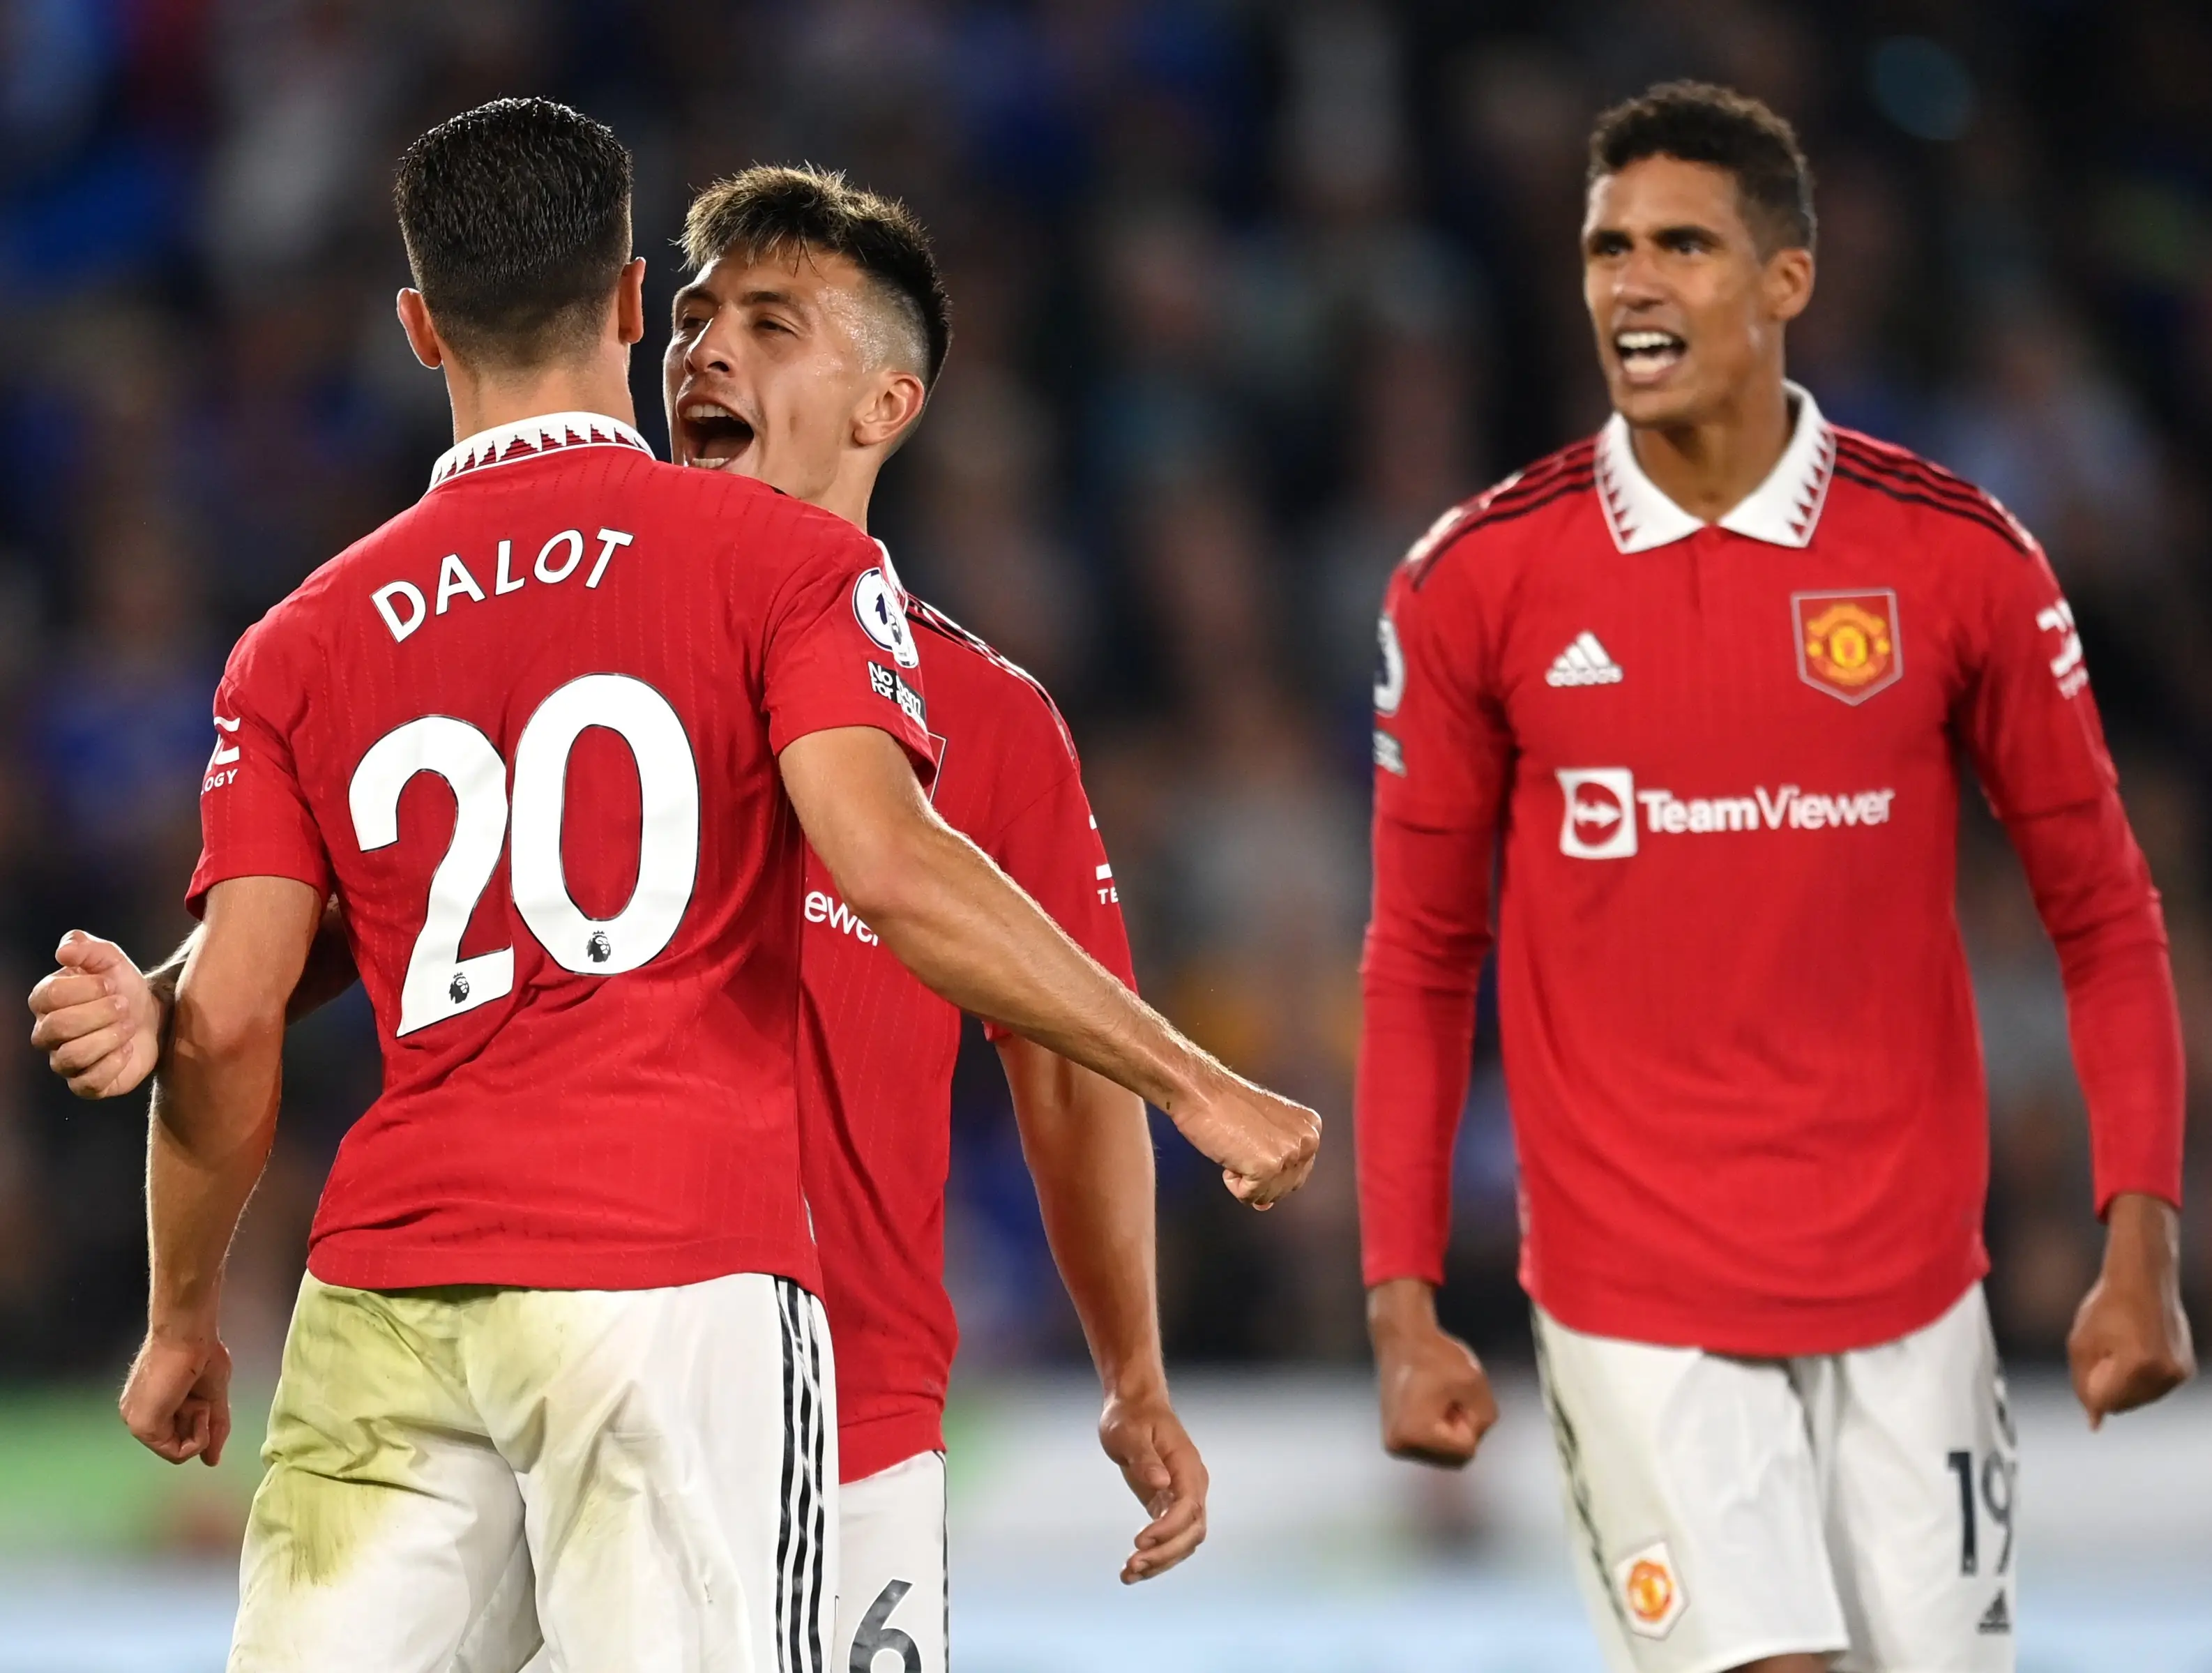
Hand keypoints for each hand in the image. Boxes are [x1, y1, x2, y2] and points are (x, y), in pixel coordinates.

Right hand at [28, 932, 161, 1099]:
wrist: (153, 1016)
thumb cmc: (122, 987)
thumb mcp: (110, 959)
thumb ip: (86, 947)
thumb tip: (64, 950)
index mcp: (46, 1001)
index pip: (49, 996)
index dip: (84, 989)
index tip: (111, 983)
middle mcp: (47, 1034)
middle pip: (58, 1027)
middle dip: (99, 1013)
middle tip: (124, 1005)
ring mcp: (64, 1061)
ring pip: (71, 1056)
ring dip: (108, 1038)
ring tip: (129, 1025)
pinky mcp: (86, 1084)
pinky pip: (88, 1082)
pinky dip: (114, 1063)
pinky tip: (129, 1048)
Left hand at [121, 1327, 232, 1466]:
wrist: (188, 1333)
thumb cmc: (202, 1354)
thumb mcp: (213, 1397)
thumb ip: (213, 1430)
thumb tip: (213, 1461)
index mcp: (150, 1408)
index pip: (177, 1435)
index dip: (199, 1424)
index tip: (204, 1401)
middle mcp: (138, 1418)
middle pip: (178, 1444)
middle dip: (200, 1425)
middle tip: (201, 1400)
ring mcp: (138, 1423)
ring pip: (178, 1451)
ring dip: (201, 1428)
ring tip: (198, 1400)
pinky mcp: (144, 1427)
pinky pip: (178, 1453)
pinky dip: (199, 1436)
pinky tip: (198, 1409)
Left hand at [1098, 1384, 1208, 1583]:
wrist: (1133, 1406)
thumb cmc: (1131, 1416)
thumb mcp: (1130, 1432)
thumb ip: (1145, 1457)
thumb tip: (1161, 1482)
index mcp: (1187, 1466)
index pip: (1188, 1506)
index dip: (1168, 1528)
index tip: (1140, 1540)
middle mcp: (1191, 1485)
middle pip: (1192, 1531)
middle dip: (1165, 1552)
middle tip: (1132, 1564)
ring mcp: (1181, 1497)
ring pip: (1183, 1541)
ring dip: (1160, 1561)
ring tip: (1129, 1574)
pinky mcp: (1167, 1504)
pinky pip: (1168, 1538)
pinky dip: (1154, 1555)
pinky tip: (1132, 1571)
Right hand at [1170, 1071, 1320, 1208]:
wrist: (1201, 1091)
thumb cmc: (1225, 1106)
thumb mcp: (1264, 1132)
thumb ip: (1276, 1165)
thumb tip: (1266, 1204)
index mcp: (1310, 1128)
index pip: (1296, 1174)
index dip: (1268, 1168)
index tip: (1251, 1143)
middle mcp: (1307, 1141)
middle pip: (1285, 1189)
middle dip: (1259, 1177)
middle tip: (1242, 1145)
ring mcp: (1289, 1154)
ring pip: (1267, 1196)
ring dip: (1245, 1179)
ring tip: (1236, 1146)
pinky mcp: (1268, 1167)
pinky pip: (1249, 1197)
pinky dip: (1233, 1184)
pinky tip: (1230, 1154)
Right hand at [1369, 1278, 1497, 1467]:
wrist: (1403, 1338)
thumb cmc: (1437, 1356)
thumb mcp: (1474, 1383)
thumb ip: (1485, 1417)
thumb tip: (1472, 1439)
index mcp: (1415, 1434)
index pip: (1466, 1450)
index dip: (1470, 1420)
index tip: (1454, 1394)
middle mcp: (1399, 1446)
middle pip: (1455, 1458)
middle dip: (1461, 1430)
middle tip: (1449, 1396)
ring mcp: (1394, 1444)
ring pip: (1444, 1455)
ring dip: (1451, 1430)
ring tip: (1438, 1399)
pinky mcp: (1395, 1438)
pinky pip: (1432, 1447)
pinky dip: (1440, 1430)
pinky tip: (1431, 1404)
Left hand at [2068, 1192, 2193, 1428]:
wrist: (2143, 1281)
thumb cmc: (2106, 1309)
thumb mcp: (2081, 1343)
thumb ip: (2083, 1384)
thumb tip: (2095, 1424)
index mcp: (2136, 1365)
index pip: (2104, 1402)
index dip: (2089, 1390)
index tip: (2089, 1368)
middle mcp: (2164, 1374)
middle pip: (2122, 1405)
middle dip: (2106, 1387)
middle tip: (2105, 1350)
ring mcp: (2178, 1374)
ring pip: (2139, 1400)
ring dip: (2123, 1384)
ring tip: (2122, 1347)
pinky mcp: (2185, 1371)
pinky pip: (2155, 1389)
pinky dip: (2140, 1379)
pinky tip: (2137, 1350)